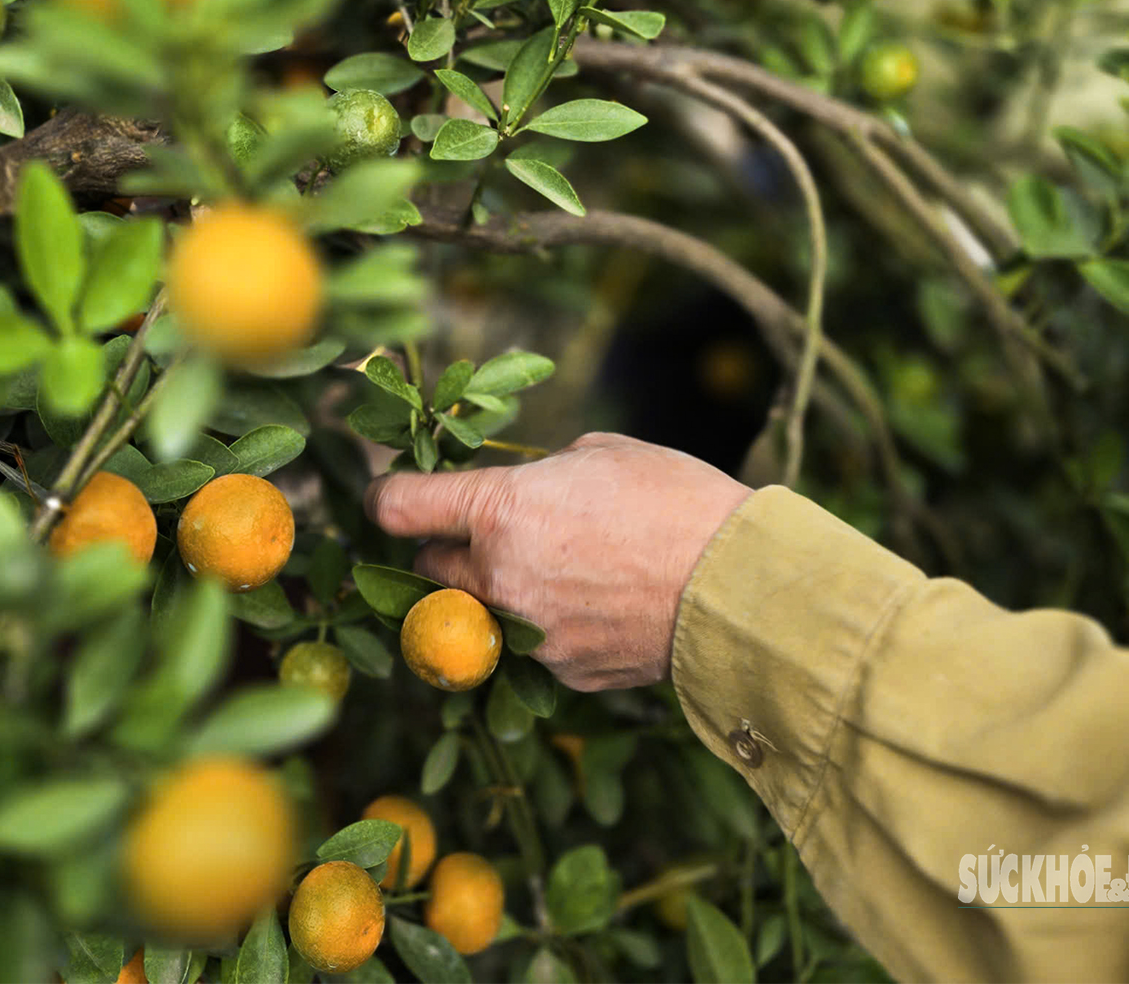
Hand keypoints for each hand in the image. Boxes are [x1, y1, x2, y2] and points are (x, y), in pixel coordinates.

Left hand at [364, 432, 751, 689]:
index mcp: (500, 510)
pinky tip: (592, 604)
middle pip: (429, 565)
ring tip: (551, 569)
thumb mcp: (603, 455)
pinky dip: (543, 627)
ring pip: (476, 613)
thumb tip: (526, 488)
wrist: (742, 588)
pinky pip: (528, 647)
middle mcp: (498, 578)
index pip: (398, 506)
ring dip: (493, 591)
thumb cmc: (678, 503)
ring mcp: (526, 635)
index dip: (387, 495)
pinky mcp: (561, 673)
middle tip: (487, 529)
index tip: (391, 494)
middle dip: (449, 546)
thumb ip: (543, 474)